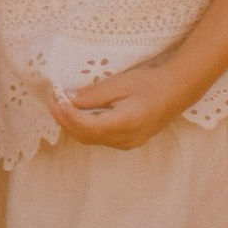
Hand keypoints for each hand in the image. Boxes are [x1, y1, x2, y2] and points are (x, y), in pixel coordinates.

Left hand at [48, 58, 184, 151]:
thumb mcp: (120, 84)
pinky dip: (86, 129)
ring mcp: (129, 143)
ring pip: (93, 140)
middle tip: (51, 104)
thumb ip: (94, 95)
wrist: (176, 91)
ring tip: (60, 109)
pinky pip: (101, 139)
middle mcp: (127, 139)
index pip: (88, 126)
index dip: (68, 116)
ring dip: (74, 126)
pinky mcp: (129, 142)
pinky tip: (78, 116)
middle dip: (66, 122)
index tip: (54, 101)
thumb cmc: (149, 83)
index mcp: (126, 123)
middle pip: (88, 137)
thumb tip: (68, 99)